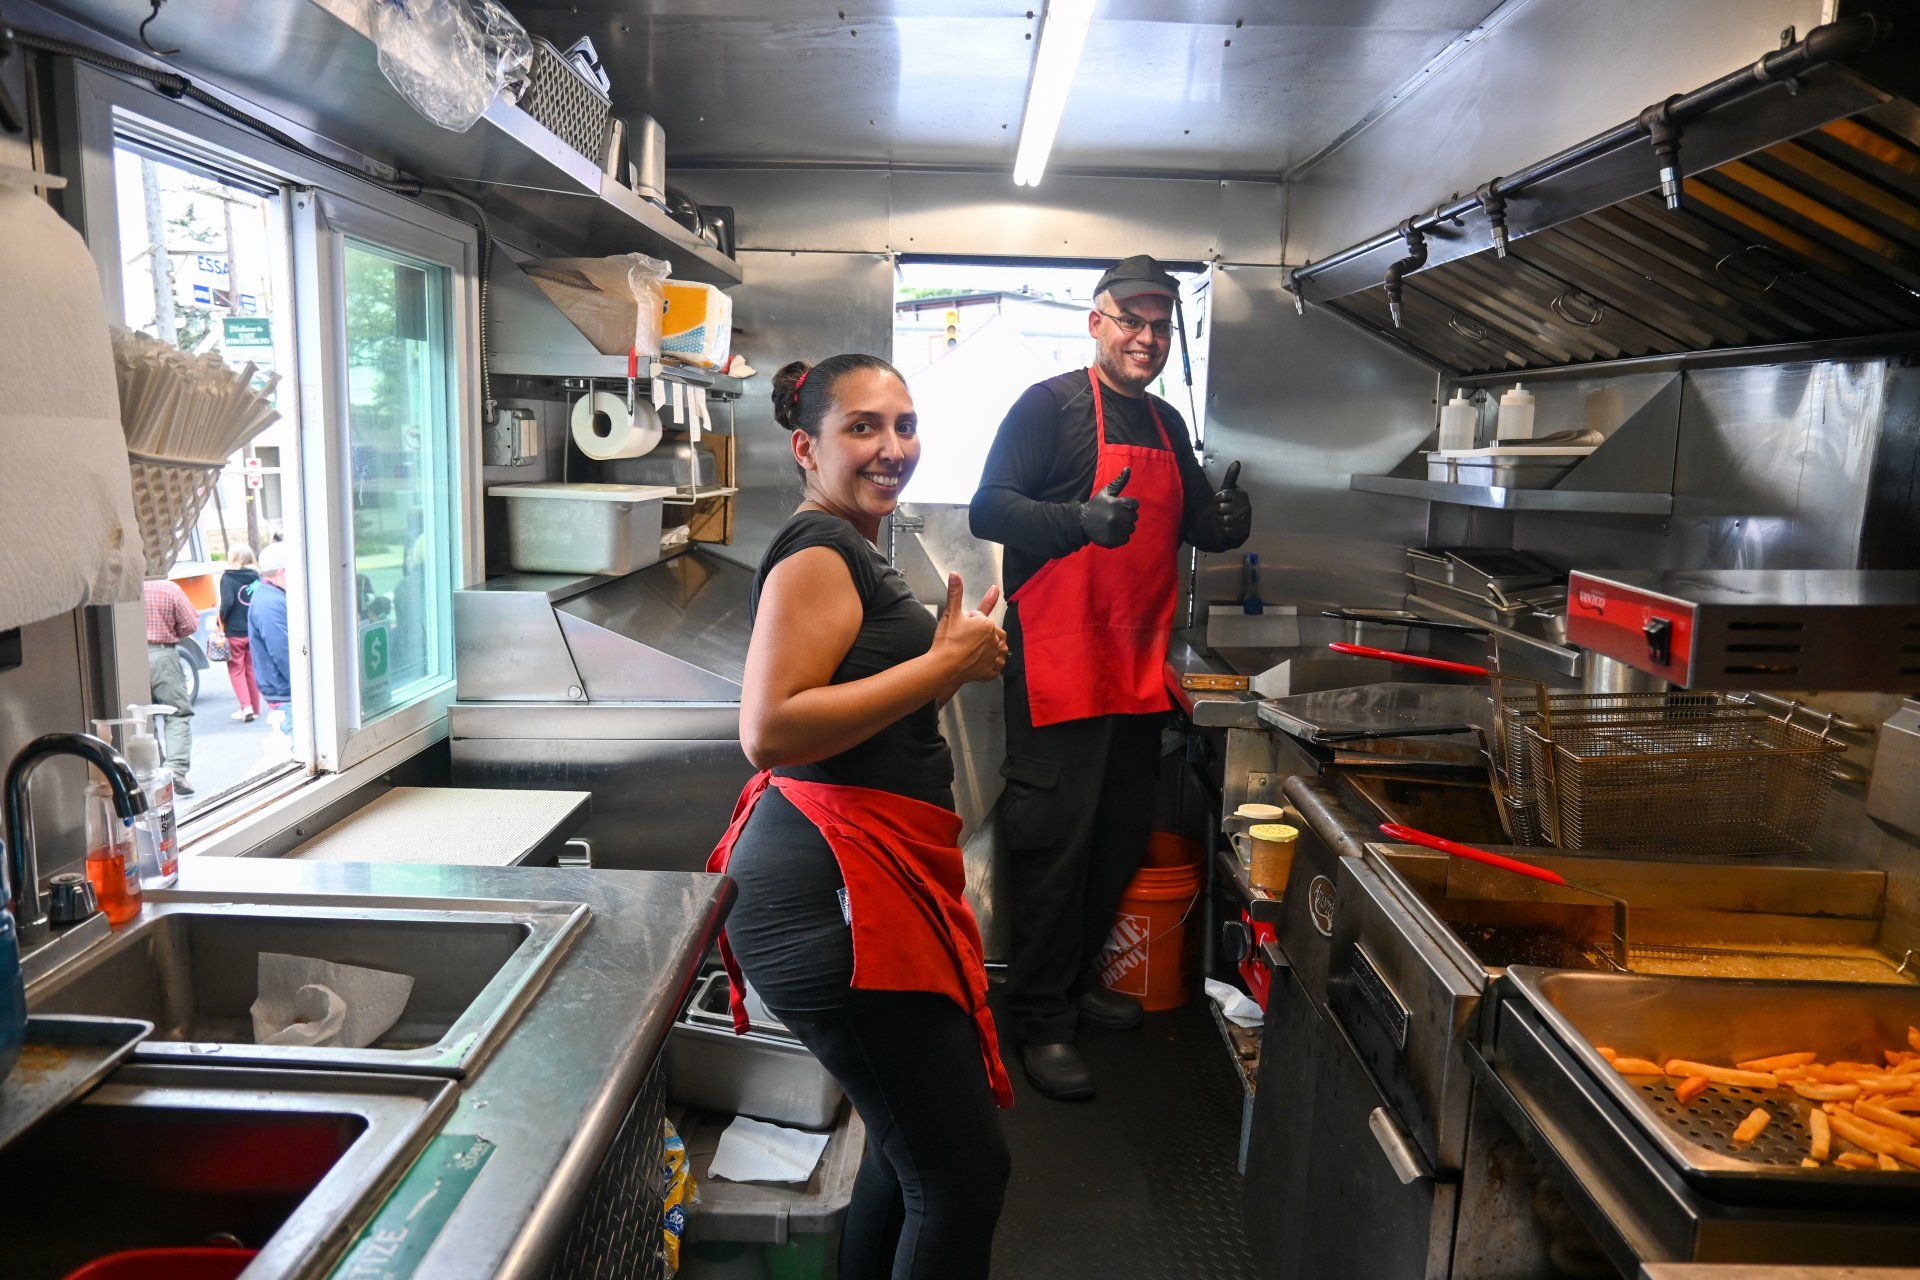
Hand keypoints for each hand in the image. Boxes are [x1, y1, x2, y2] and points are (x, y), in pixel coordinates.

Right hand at [932, 572, 1006, 689]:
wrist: (943, 667)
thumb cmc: (947, 641)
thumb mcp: (951, 613)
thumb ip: (955, 592)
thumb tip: (955, 574)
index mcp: (988, 624)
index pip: (981, 618)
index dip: (968, 622)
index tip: (960, 629)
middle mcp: (994, 639)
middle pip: (991, 632)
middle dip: (981, 634)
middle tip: (964, 640)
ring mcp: (994, 656)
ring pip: (997, 648)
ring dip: (990, 648)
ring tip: (973, 650)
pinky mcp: (991, 671)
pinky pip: (996, 666)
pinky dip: (990, 665)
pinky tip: (979, 663)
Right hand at [1079, 466, 1138, 547]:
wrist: (1081, 522)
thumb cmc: (1096, 505)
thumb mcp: (1106, 492)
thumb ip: (1119, 481)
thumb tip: (1128, 469)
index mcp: (1118, 504)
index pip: (1135, 505)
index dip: (1127, 506)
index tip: (1118, 507)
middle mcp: (1117, 517)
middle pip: (1134, 517)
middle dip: (1126, 516)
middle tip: (1114, 516)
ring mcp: (1115, 530)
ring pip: (1131, 529)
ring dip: (1124, 527)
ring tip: (1112, 524)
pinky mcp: (1113, 540)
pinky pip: (1126, 539)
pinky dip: (1120, 537)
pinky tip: (1111, 532)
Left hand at [1213, 459, 1250, 543]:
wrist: (1233, 525)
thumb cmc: (1229, 505)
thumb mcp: (1228, 490)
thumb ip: (1231, 477)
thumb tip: (1237, 462)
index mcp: (1241, 494)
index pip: (1220, 496)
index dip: (1215, 500)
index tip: (1219, 501)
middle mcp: (1246, 506)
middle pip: (1220, 509)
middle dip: (1217, 512)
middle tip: (1222, 512)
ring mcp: (1246, 519)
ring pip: (1223, 520)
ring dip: (1220, 521)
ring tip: (1224, 519)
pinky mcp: (1243, 531)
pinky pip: (1227, 530)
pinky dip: (1224, 530)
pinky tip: (1227, 528)